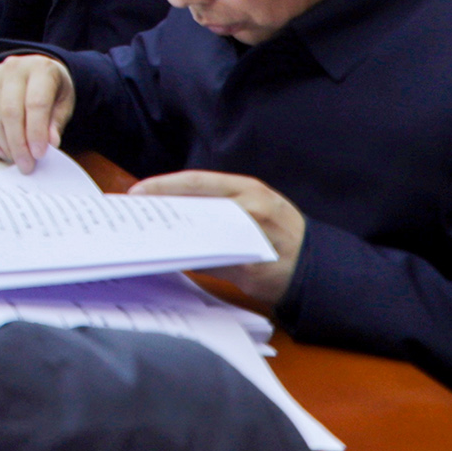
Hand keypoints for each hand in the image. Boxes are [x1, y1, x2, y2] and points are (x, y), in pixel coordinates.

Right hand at [0, 53, 74, 170]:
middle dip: (18, 143)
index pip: (36, 103)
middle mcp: (13, 69)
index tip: (39, 154)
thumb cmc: (51, 87)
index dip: (36, 132)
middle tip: (26, 164)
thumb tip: (50, 142)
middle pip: (11, 111)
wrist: (33, 69)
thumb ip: (56, 122)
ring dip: (3, 143)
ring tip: (15, 158)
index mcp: (40, 69)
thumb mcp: (64, 102)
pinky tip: (0, 150)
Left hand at [130, 171, 304, 304]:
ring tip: (144, 236)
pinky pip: (210, 261)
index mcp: (249, 190)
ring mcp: (251, 236)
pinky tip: (170, 259)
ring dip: (170, 235)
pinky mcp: (250, 266)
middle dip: (160, 209)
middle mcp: (250, 208)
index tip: (136, 192)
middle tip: (132, 215)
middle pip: (193, 205)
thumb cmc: (280, 236)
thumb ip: (221, 206)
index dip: (163, 185)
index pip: (197, 181)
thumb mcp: (256, 209)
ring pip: (198, 233)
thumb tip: (174, 211)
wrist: (319, 269)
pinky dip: (188, 260)